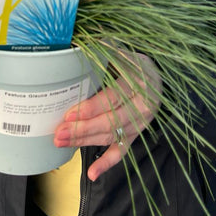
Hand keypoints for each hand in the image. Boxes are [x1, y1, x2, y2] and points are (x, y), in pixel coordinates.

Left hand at [53, 53, 161, 180]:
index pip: (112, 98)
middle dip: (82, 129)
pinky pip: (122, 151)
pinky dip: (107, 163)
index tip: (69, 114)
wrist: (156, 75)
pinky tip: (92, 173)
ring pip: (111, 136)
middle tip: (59, 133)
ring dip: (85, 141)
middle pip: (110, 121)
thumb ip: (108, 50)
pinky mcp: (136, 134)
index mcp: (139, 82)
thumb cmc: (135, 62)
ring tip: (62, 143)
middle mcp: (142, 106)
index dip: (90, 108)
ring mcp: (140, 123)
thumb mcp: (125, 52)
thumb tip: (86, 42)